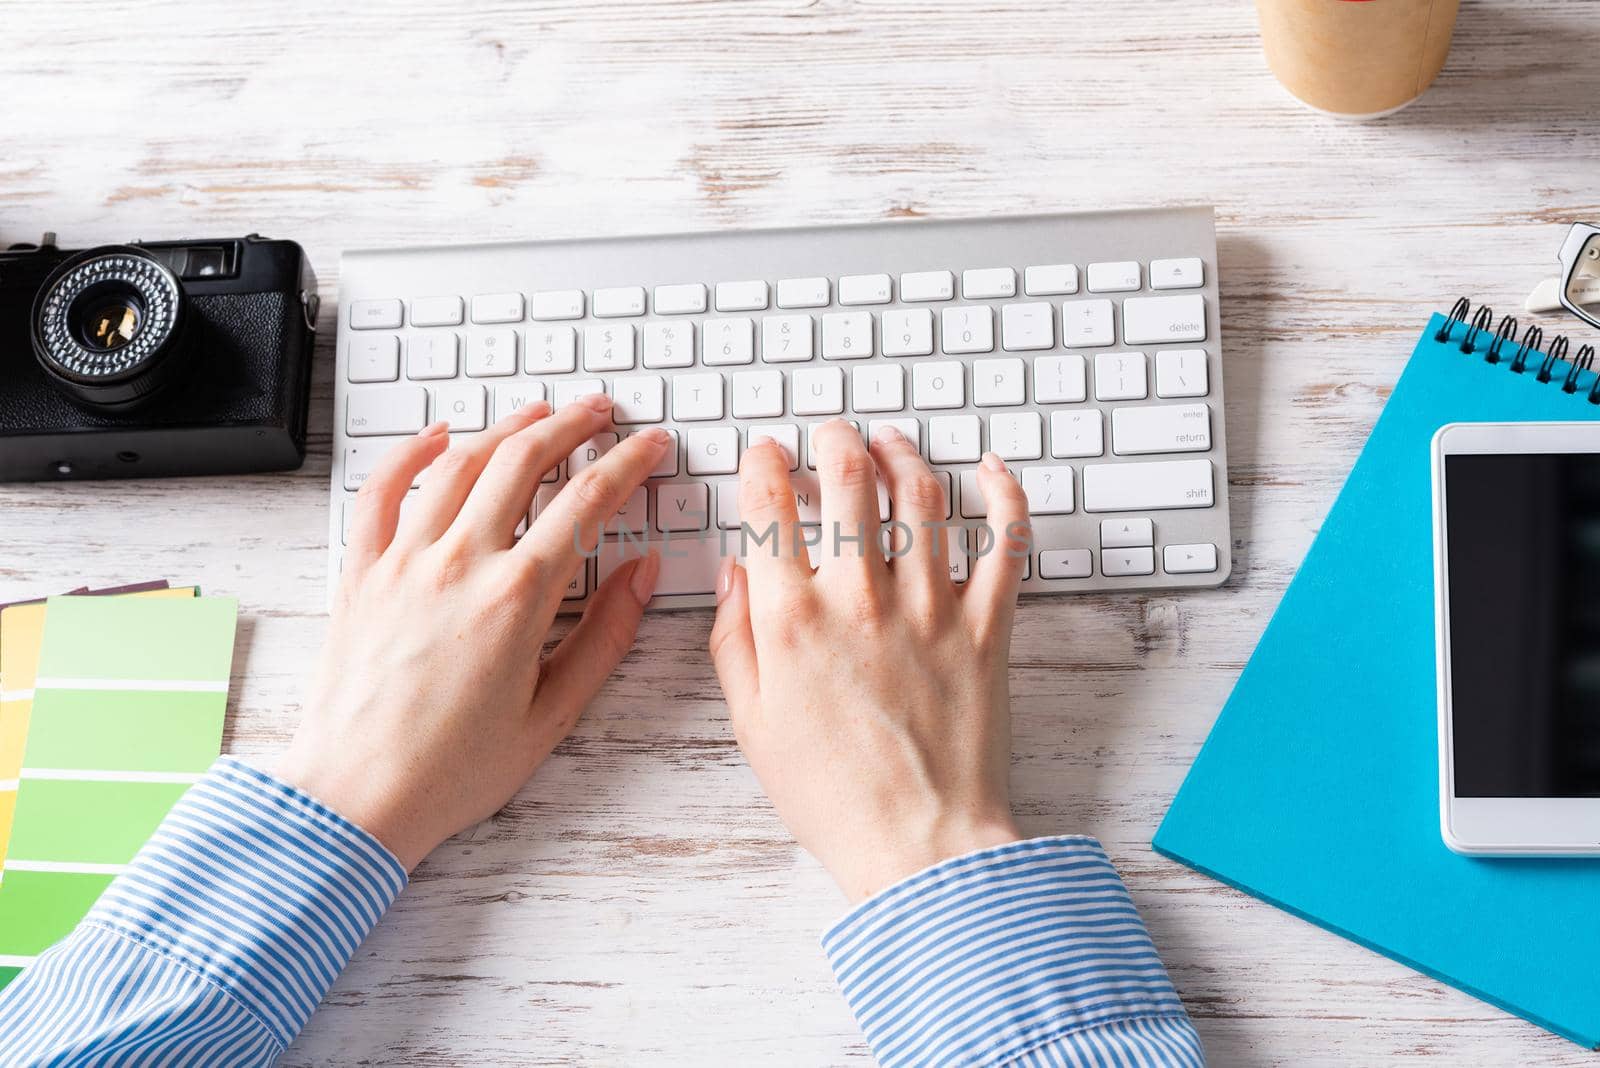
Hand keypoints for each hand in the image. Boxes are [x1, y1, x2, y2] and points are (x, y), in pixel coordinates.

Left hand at [277, 395, 666, 868]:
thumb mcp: (552, 715)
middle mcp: (459, 564)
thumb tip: (644, 575)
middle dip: (571, 424)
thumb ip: (605, 638)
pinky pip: (382, 492)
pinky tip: (438, 436)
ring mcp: (403, 562)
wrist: (355, 798)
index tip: (650, 446)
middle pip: (523, 461)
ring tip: (538, 411)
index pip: (587, 502)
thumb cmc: (450, 771)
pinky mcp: (361, 574)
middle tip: (601, 411)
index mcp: (517, 599)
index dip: (628, 463)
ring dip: (505, 427)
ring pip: (459, 463)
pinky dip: (410, 452)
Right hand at [709, 421, 1030, 902]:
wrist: (921, 845)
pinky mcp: (986, 625)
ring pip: (921, 494)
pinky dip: (1004, 496)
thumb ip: (737, 638)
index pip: (771, 505)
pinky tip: (993, 471)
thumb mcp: (753, 722)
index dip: (764, 462)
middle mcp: (861, 597)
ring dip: (903, 454)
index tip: (765, 453)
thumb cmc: (834, 796)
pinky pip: (1006, 542)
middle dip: (833, 439)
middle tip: (830, 433)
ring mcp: (931, 605)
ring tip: (891, 443)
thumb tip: (736, 572)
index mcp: (794, 619)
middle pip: (847, 477)